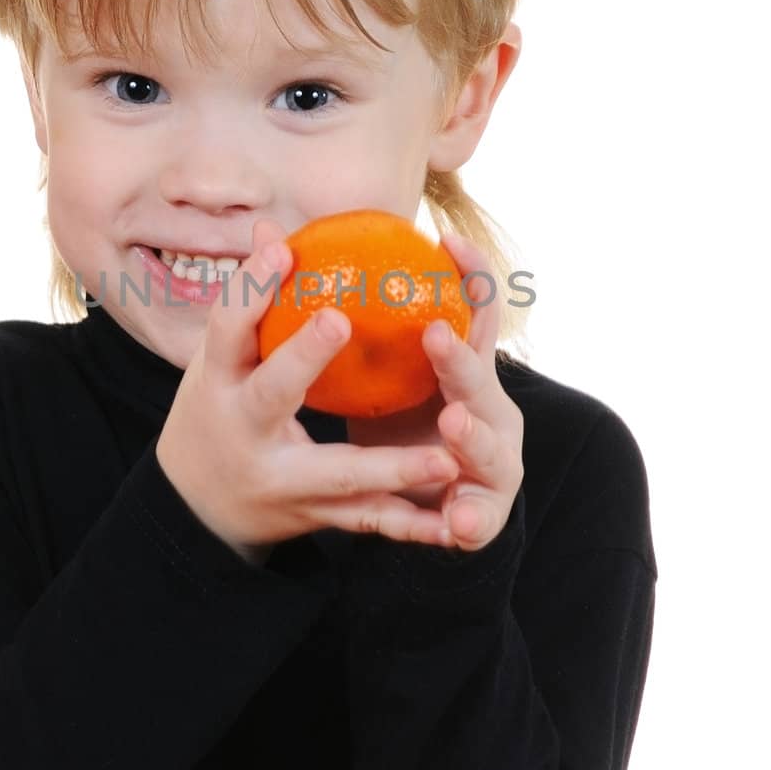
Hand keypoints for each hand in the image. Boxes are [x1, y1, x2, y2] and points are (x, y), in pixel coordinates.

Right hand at [156, 218, 462, 564]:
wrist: (197, 509)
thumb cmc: (218, 410)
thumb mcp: (222, 361)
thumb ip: (253, 304)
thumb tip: (275, 231)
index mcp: (219, 385)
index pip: (226, 329)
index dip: (249, 289)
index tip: (282, 250)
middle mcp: (244, 432)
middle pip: (271, 394)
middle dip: (302, 360)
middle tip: (340, 320)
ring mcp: (281, 481)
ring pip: (338, 473)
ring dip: (393, 466)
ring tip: (447, 455)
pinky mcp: (314, 514)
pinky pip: (369, 520)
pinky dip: (411, 524)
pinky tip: (453, 522)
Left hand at [345, 232, 524, 551]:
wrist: (458, 505)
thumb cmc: (413, 419)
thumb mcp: (399, 367)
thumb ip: (359, 312)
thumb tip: (274, 241)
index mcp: (468, 367)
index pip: (475, 314)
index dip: (470, 278)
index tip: (447, 241)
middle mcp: (490, 408)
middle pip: (481, 377)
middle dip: (461, 355)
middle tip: (437, 333)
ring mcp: (496, 461)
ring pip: (491, 449)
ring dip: (472, 437)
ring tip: (452, 425)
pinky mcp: (486, 513)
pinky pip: (477, 518)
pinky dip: (469, 520)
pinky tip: (456, 528)